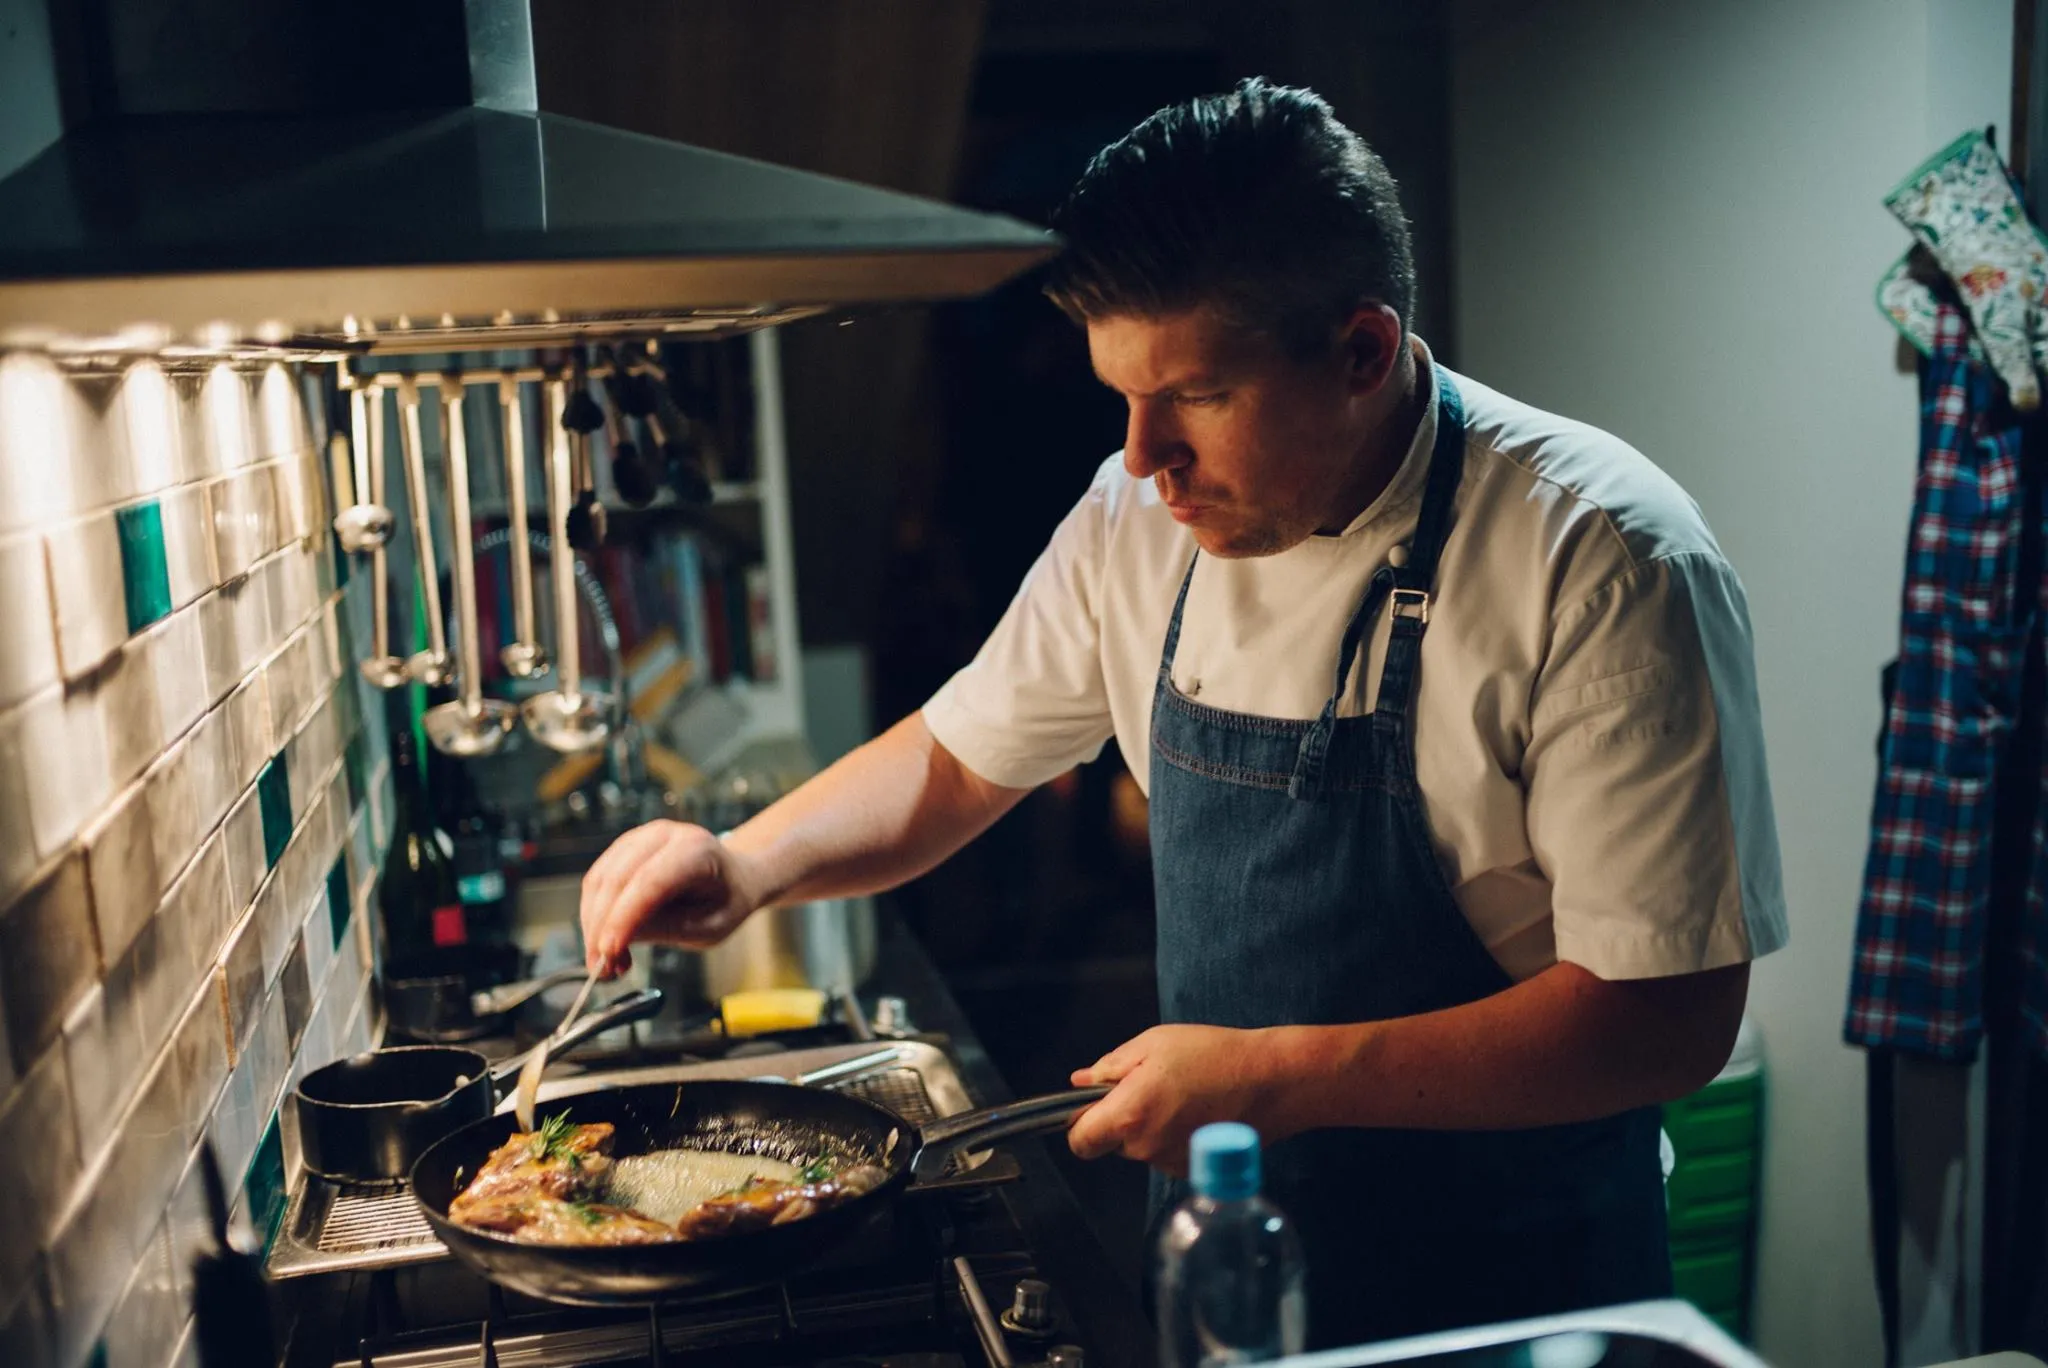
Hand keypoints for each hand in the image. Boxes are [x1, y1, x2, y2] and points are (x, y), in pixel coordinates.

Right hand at [578, 821, 764, 976]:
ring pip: (599, 880)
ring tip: (608, 962)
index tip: (608, 952)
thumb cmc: (725, 902)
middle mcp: (664, 835)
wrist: (732, 878)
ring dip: (593, 925)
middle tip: (601, 969)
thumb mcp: (710, 928)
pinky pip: (596, 881)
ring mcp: (640, 838)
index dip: (623, 917)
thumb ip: (668, 930)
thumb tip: (616, 941)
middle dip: (602, 928)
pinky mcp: (623, 849)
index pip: (650, 881)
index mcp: (696, 850)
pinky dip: (594, 915)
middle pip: (618, 879)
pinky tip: (608, 942)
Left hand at [1065, 1025, 1287, 1175]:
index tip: (1093, 1105)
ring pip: (1140, 1148)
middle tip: (1150, 1086)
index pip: (1079, 1141)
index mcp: (1129, 1115)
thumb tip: (1080, 1082)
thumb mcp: (1153, 1044)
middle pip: (1111, 1143)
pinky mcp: (1192, 1170)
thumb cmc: (1214, 1055)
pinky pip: (1165, 1154)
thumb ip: (1110, 1066)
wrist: (1271, 1082)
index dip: (1080, 1123)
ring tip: (1181, 1095)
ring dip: (1149, 1126)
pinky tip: (1197, 1112)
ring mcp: (1170, 1163)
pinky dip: (1172, 1136)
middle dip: (1121, 1118)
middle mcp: (1146, 1147)